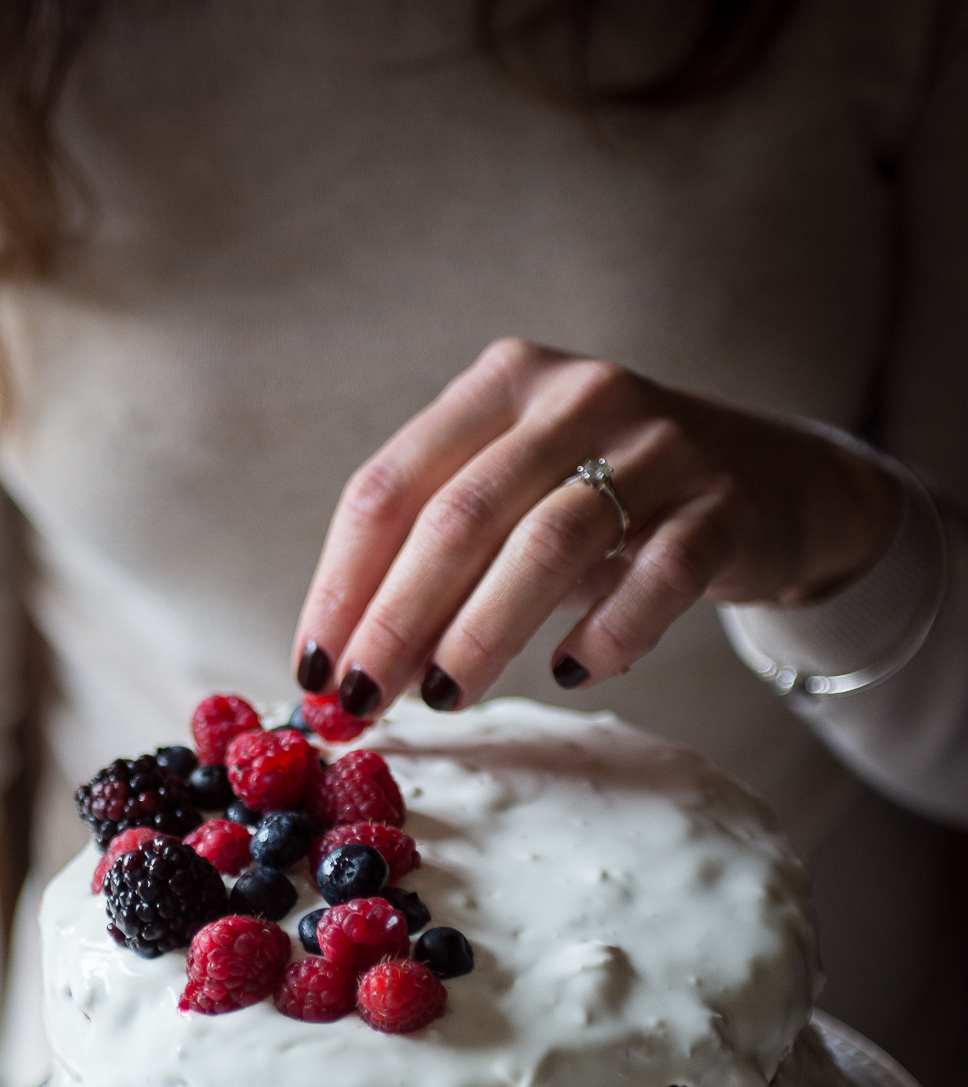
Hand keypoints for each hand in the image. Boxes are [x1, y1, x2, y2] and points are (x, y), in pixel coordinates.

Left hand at [294, 339, 899, 712]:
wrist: (773, 486)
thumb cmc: (608, 507)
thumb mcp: (517, 503)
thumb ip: (438, 563)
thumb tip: (346, 671)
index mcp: (500, 386)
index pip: (390, 486)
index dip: (341, 584)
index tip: (312, 667)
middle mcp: (575, 396)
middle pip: (459, 515)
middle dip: (396, 618)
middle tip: (360, 700)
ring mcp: (658, 444)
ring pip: (548, 543)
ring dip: (482, 632)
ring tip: (445, 696)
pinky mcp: (725, 503)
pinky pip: (657, 576)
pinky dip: (605, 634)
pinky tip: (568, 672)